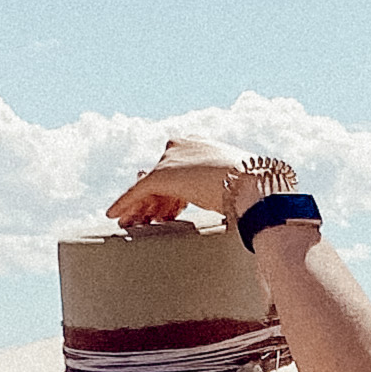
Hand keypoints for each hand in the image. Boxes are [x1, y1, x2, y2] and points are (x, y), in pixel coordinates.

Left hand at [104, 133, 261, 232]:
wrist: (255, 185)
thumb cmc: (257, 192)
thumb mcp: (240, 189)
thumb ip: (227, 192)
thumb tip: (237, 208)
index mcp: (203, 147)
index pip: (179, 171)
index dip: (172, 197)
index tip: (168, 216)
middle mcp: (183, 146)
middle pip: (160, 178)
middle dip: (150, 202)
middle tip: (139, 221)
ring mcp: (171, 159)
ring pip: (147, 187)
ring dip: (135, 207)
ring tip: (125, 225)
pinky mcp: (162, 174)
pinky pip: (137, 191)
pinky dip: (124, 203)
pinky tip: (112, 215)